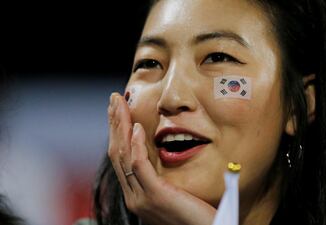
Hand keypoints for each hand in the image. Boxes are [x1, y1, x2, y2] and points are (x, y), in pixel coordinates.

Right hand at [107, 92, 215, 224]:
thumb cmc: (195, 217)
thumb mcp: (174, 195)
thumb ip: (163, 180)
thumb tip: (163, 157)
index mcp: (138, 194)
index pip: (122, 158)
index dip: (118, 132)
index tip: (119, 111)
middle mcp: (134, 196)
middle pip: (117, 152)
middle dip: (115, 123)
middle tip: (114, 100)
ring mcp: (141, 198)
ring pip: (123, 155)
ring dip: (121, 126)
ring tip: (120, 104)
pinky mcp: (155, 196)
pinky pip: (139, 166)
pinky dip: (136, 145)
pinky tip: (137, 127)